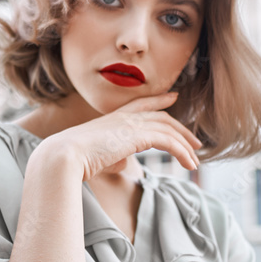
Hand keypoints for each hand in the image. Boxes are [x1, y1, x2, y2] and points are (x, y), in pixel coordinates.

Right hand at [40, 91, 202, 180]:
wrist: (64, 157)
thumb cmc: (75, 160)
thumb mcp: (99, 157)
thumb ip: (115, 156)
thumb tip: (127, 163)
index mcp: (113, 119)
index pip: (141, 105)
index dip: (159, 100)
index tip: (173, 97)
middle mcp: (123, 117)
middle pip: (161, 117)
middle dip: (181, 129)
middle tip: (195, 142)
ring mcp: (130, 124)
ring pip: (168, 130)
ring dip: (185, 146)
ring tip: (195, 162)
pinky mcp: (137, 136)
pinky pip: (168, 142)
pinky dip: (182, 152)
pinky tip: (190, 164)